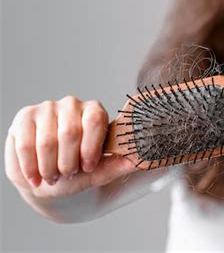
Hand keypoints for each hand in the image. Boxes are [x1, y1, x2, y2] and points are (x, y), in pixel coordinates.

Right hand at [4, 96, 136, 199]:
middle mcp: (72, 104)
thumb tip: (140, 159)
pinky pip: (25, 144)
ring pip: (47, 141)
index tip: (88, 167)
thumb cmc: (78, 171)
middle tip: (68, 174)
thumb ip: (118, 164)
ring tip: (53, 177)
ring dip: (49, 167)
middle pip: (70, 132)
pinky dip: (31, 167)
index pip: (95, 120)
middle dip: (69, 162)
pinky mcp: (24, 117)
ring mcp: (47, 108)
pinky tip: (35, 178)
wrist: (50, 178)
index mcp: (95, 112)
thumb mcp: (100, 171)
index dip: (91, 147)